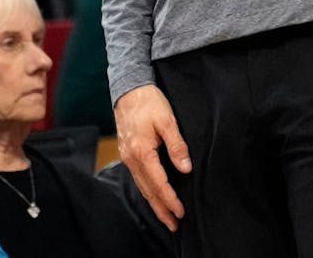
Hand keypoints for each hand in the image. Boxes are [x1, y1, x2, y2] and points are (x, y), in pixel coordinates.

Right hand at [113, 84, 189, 231]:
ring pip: (141, 186)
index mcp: (142, 152)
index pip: (158, 183)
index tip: (181, 211)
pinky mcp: (127, 152)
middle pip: (148, 191)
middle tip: (173, 224)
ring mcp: (127, 156)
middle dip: (161, 209)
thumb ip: (177, 146)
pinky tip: (153, 195)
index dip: (170, 199)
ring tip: (165, 216)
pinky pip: (137, 178)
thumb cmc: (148, 102)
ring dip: (154, 203)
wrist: (128, 89)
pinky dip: (147, 190)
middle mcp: (132, 158)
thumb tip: (185, 168)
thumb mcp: (167, 121)